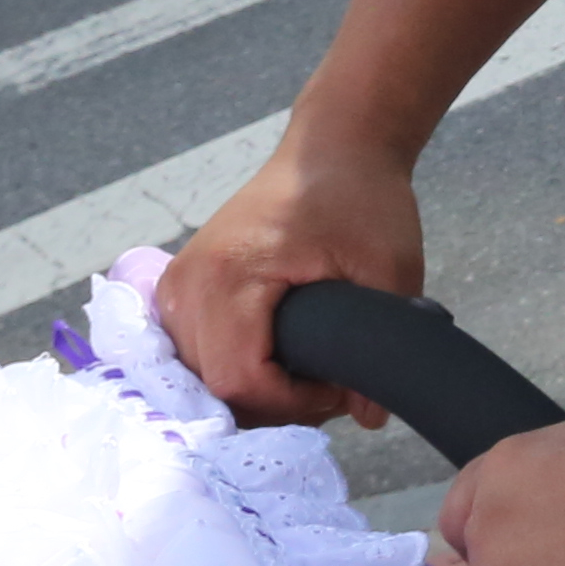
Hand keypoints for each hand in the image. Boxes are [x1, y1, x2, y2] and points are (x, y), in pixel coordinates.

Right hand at [167, 136, 426, 424]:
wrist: (332, 147)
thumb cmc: (361, 197)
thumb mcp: (389, 268)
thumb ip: (380, 345)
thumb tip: (368, 418)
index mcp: (228, 275)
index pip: (239, 380)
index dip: (292, 403)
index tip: (338, 387)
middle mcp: (186, 283)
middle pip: (212, 387)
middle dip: (273, 402)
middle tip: (328, 382)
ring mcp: (175, 286)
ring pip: (197, 377)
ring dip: (251, 388)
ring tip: (307, 369)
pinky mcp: (179, 287)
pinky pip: (192, 353)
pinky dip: (231, 367)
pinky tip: (276, 358)